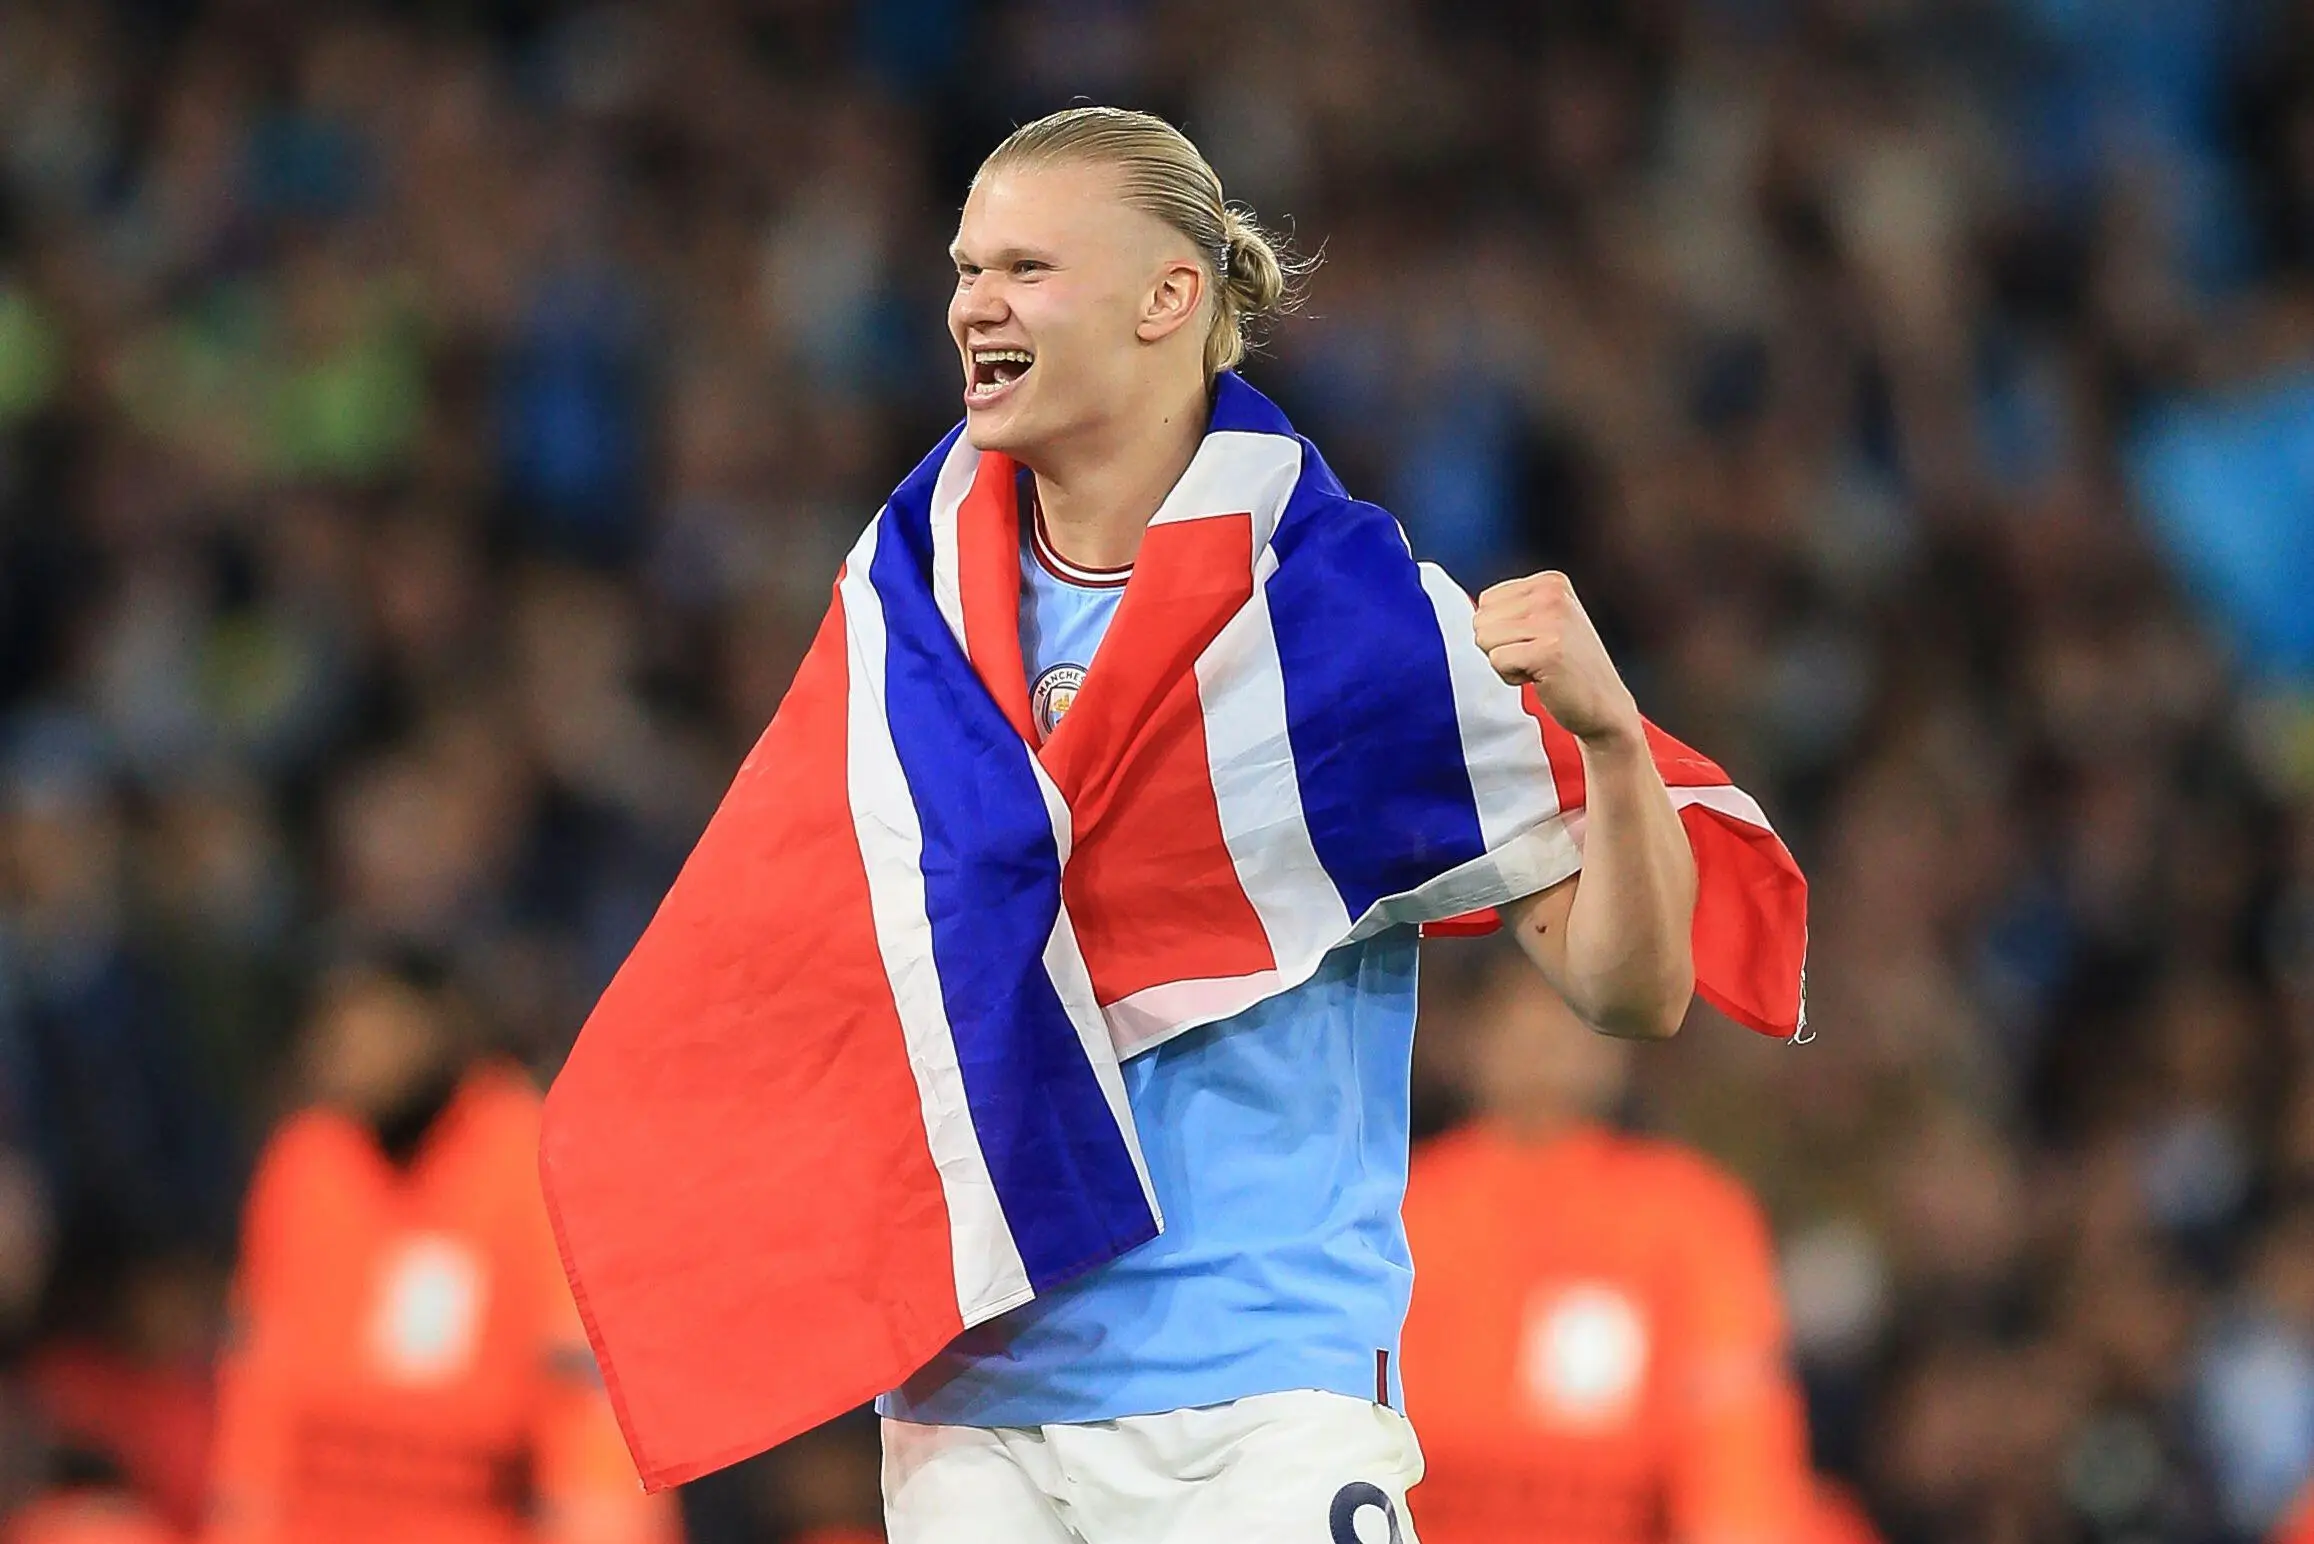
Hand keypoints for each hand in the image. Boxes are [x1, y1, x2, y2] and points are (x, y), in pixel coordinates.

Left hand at [1472, 571, 1641, 743]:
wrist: (1604, 705)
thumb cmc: (1566, 667)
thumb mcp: (1544, 621)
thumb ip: (1510, 608)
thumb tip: (1465, 610)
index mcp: (1550, 582)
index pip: (1486, 601)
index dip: (1502, 630)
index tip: (1535, 642)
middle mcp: (1552, 594)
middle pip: (1481, 619)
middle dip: (1501, 646)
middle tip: (1536, 657)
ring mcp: (1552, 621)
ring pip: (1484, 639)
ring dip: (1506, 662)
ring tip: (1539, 665)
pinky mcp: (1548, 650)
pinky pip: (1496, 660)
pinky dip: (1511, 677)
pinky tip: (1541, 677)